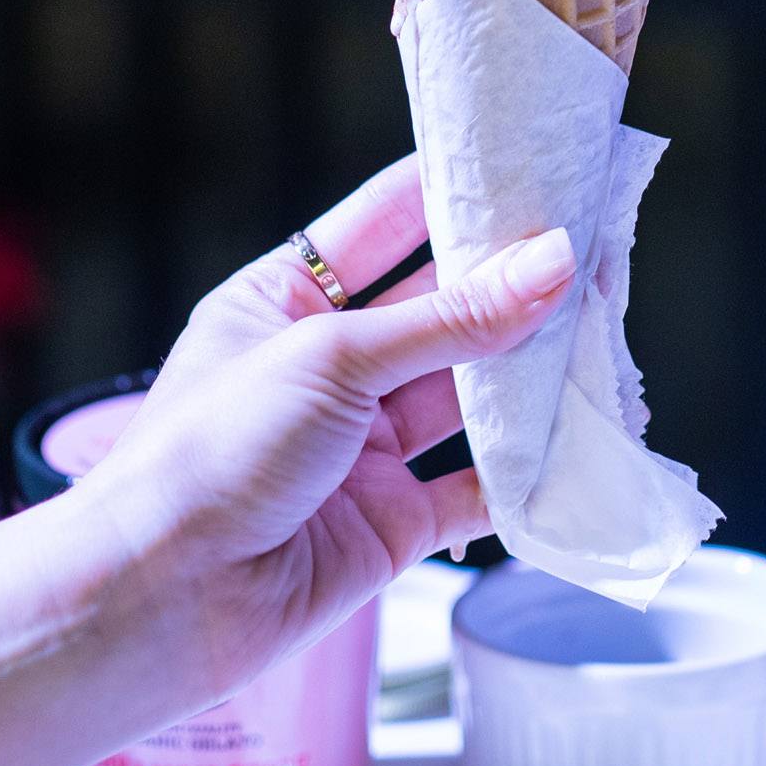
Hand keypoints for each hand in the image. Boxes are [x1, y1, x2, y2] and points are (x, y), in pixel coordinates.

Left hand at [0, 158, 574, 765]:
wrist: (160, 605)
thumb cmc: (207, 458)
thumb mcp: (330, 360)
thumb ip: (451, 319)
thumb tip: (551, 261)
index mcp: (288, 300)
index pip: (390, 222)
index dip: (461, 191)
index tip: (538, 161)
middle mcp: (330, 367)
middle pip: (443, 308)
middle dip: (515, 283)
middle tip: (598, 249)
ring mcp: (364, 447)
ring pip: (470, 395)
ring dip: (531, 374)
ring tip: (605, 336)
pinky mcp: (392, 523)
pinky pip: (477, 488)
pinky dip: (527, 473)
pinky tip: (579, 443)